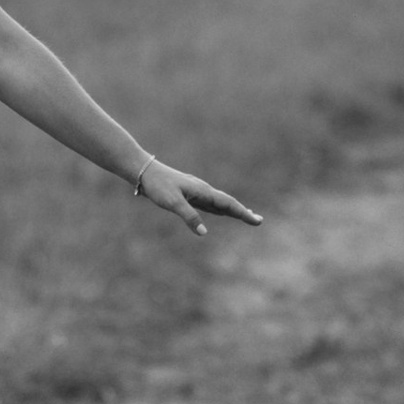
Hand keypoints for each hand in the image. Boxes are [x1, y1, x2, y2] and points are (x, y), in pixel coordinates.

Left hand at [133, 158, 260, 239]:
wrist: (145, 171)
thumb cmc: (158, 186)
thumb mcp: (172, 202)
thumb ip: (189, 216)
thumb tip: (203, 232)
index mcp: (203, 191)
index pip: (228, 204)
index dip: (243, 213)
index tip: (257, 221)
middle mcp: (203, 190)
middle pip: (228, 203)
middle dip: (243, 212)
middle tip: (259, 221)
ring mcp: (197, 192)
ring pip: (220, 203)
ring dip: (234, 210)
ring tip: (247, 216)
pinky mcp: (190, 194)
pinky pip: (210, 204)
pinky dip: (220, 209)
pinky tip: (221, 212)